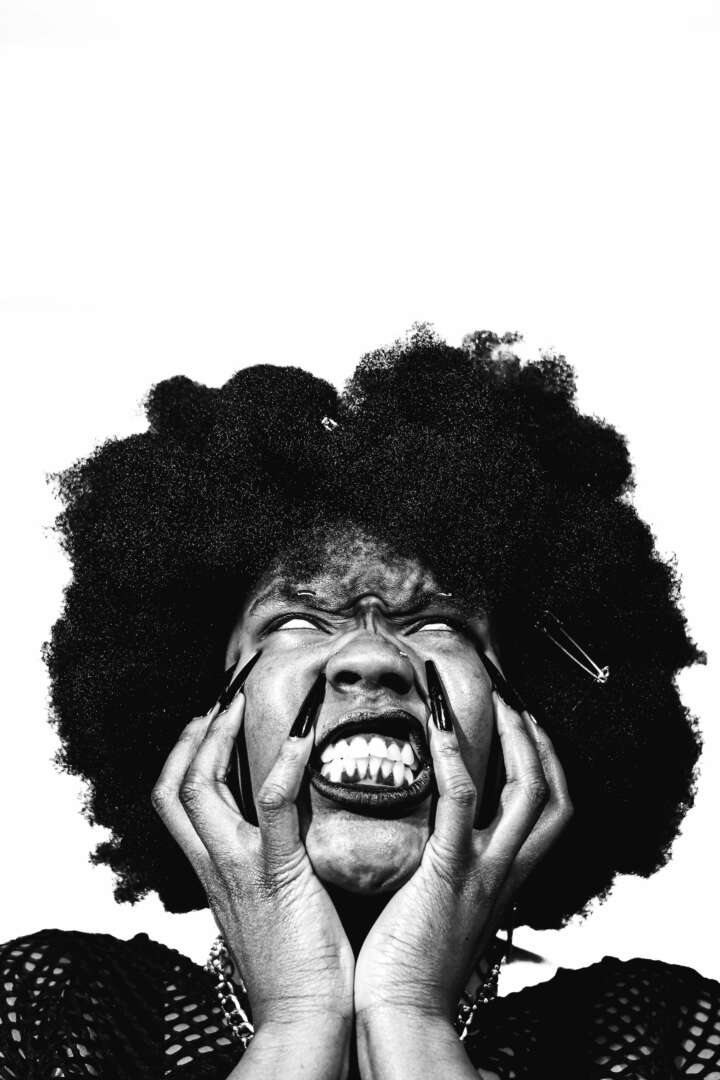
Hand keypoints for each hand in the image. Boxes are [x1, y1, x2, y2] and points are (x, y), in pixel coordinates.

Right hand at [151, 671, 354, 1034]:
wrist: (304, 1017)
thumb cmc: (299, 962)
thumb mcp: (265, 906)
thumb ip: (263, 866)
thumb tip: (289, 827)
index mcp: (213, 870)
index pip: (175, 800)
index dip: (185, 751)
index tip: (210, 715)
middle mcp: (215, 864)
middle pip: (178, 783)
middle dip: (199, 728)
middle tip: (228, 690)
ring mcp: (240, 867)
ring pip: (202, 784)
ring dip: (223, 731)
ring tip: (249, 698)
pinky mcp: (277, 874)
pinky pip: (274, 805)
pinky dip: (285, 762)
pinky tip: (305, 733)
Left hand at [354, 687, 571, 1025]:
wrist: (403, 1012)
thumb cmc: (410, 962)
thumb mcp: (445, 908)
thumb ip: (450, 869)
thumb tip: (428, 832)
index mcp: (503, 878)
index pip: (550, 813)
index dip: (545, 764)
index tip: (523, 724)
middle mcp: (505, 872)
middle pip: (554, 796)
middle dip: (540, 741)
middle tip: (513, 699)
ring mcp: (483, 871)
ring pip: (530, 793)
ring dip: (515, 738)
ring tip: (492, 699)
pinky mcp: (449, 873)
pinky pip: (462, 804)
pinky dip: (455, 760)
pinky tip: (437, 728)